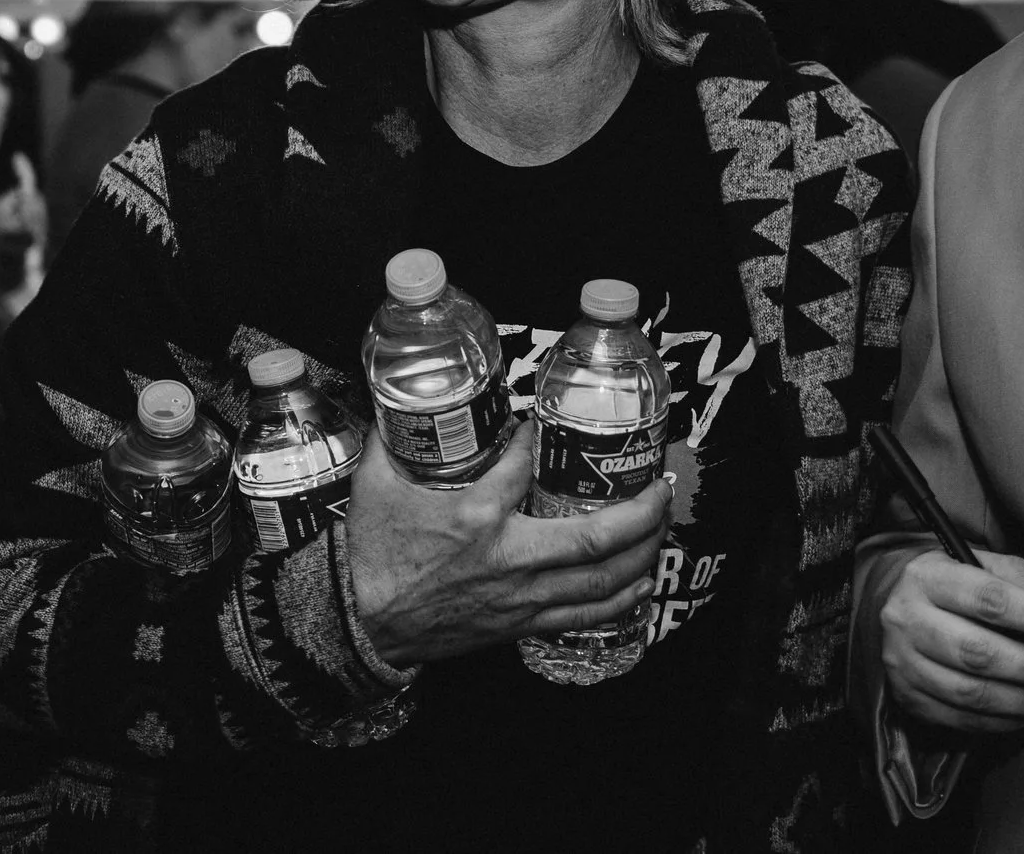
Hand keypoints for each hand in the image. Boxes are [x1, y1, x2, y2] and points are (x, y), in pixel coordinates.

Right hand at [346, 420, 671, 668]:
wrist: (361, 624)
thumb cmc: (372, 553)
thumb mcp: (376, 483)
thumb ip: (397, 437)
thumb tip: (407, 400)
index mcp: (476, 516)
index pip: (527, 464)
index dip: (543, 439)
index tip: (544, 424)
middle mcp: (510, 558)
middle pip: (597, 538)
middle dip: (641, 511)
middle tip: (660, 484)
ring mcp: (520, 597)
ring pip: (602, 580)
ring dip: (643, 551)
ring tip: (662, 523)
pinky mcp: (520, 623)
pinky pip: (584, 614)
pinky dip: (622, 598)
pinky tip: (643, 581)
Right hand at [878, 549, 1023, 733]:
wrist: (893, 604)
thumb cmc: (954, 582)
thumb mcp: (985, 564)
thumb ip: (1021, 586)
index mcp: (927, 578)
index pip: (988, 599)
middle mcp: (907, 620)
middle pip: (978, 652)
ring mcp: (902, 663)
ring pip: (970, 693)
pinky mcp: (906, 697)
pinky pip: (960, 719)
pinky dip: (1002, 722)